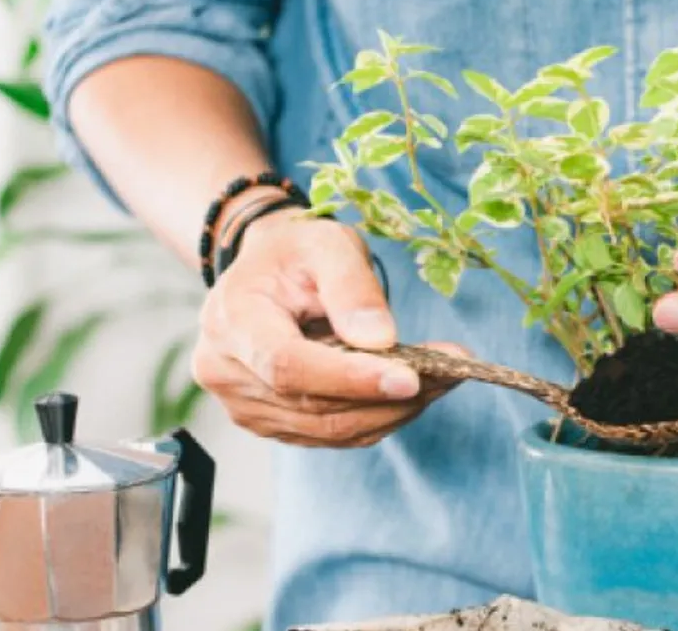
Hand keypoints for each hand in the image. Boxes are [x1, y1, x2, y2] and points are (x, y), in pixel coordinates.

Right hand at [191, 201, 463, 446]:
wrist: (267, 274)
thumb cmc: (296, 253)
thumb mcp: (327, 244)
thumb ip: (352, 287)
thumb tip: (382, 341)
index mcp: (233, 321)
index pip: (289, 366)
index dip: (350, 378)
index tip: (410, 377)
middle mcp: (227, 373)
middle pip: (314, 406)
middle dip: (388, 395)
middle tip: (451, 371)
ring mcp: (245, 406)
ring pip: (329, 429)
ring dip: (393, 410)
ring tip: (443, 378)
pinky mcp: (272, 423)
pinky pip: (332, 434)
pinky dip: (379, 417)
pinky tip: (413, 392)